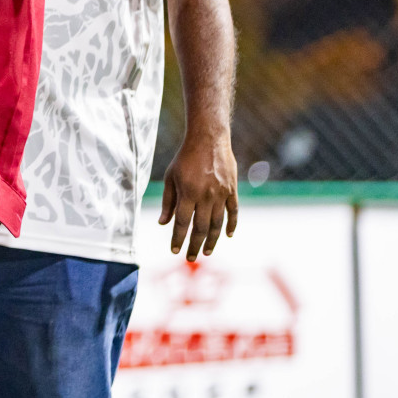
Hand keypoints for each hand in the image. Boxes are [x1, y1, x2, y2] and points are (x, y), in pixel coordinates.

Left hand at [159, 129, 238, 260]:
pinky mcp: (232, 190)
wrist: (208, 139)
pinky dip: (231, 225)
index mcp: (187, 193)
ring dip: (213, 240)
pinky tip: (227, 235)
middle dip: (194, 245)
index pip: (182, 222)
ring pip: (217, 224)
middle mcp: (205, 196)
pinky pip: (233, 212)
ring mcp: (221, 194)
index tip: (175, 250)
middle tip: (190, 258)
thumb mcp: (170, 177)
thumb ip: (168, 201)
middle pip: (201, 228)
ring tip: (207, 252)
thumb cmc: (185, 158)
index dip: (178, 238)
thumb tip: (163, 223)